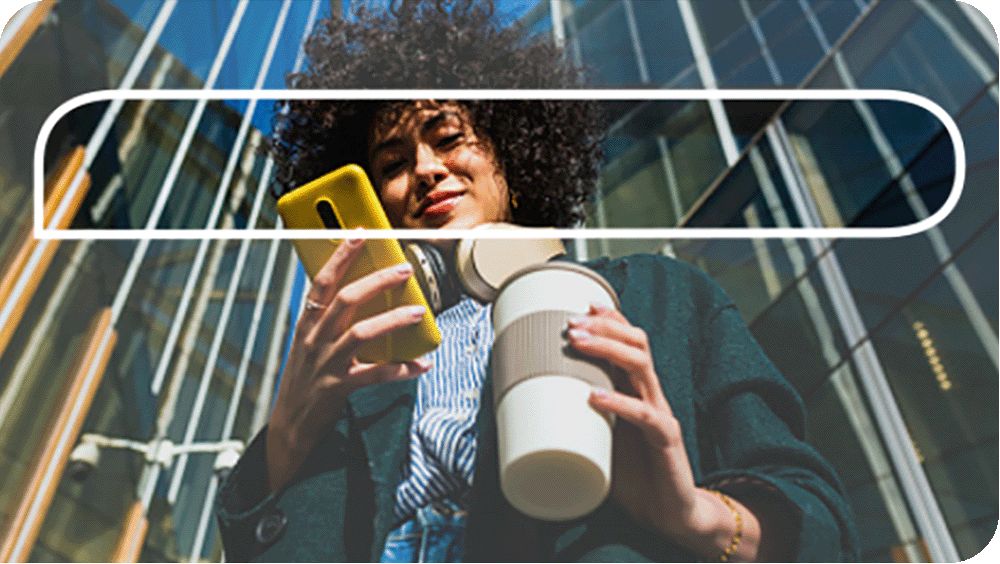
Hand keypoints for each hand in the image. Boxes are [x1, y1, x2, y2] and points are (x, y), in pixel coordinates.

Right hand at [266, 238, 431, 491]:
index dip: (341, 256)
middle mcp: (314, 339)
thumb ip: (329, 320)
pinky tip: (421, 365)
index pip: (322, 282)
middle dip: (376, 282)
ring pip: (361, 334)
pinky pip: (374, 375)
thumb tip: (361, 293)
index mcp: (307, 323)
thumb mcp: (309, 343)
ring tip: (419, 313)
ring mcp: (325, 363)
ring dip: (393, 320)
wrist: (290, 424)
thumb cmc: (305, 379)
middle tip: (404, 271)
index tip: (360, 235)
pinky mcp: (337, 387)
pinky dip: (401, 370)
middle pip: (345, 301)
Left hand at [566, 304, 760, 560]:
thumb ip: (573, 423)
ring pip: (642, 367)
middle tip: (571, 323)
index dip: (610, 320)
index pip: (629, 342)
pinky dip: (619, 403)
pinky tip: (595, 397)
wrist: (671, 513)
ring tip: (579, 343)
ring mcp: (660, 414)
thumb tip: (523, 414)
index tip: (581, 306)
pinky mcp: (666, 439)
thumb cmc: (634, 475)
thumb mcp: (598, 440)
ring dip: (608, 350)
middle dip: (604, 328)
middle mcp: (650, 395)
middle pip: (636, 344)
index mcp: (636, 391)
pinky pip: (645, 415)